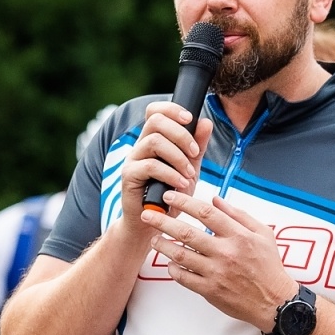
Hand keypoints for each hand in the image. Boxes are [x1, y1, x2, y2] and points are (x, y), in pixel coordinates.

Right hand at [118, 101, 214, 230]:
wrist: (154, 225)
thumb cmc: (170, 197)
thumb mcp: (190, 169)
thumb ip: (197, 147)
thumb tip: (205, 122)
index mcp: (153, 139)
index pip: (155, 111)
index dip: (171, 109)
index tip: (190, 118)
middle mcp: (140, 145)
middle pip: (155, 120)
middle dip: (181, 134)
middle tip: (195, 153)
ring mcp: (132, 159)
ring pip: (153, 141)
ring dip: (178, 156)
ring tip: (190, 174)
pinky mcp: (129, 176)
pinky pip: (150, 165)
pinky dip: (170, 174)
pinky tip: (181, 185)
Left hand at [142, 190, 298, 332]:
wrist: (274, 301)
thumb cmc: (269, 266)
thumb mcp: (262, 233)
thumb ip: (238, 215)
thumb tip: (215, 199)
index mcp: (238, 235)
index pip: (206, 213)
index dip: (185, 202)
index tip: (170, 197)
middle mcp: (225, 252)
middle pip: (187, 233)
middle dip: (163, 222)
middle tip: (148, 216)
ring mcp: (216, 272)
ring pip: (181, 255)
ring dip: (163, 246)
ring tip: (154, 239)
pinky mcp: (210, 290)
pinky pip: (184, 278)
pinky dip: (173, 269)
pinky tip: (169, 263)